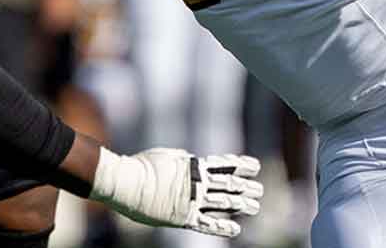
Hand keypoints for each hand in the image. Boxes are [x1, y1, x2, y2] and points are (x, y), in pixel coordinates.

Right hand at [90, 147, 261, 237]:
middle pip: (229, 185)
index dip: (241, 166)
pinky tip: (236, 229)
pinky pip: (207, 225)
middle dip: (246, 188)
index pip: (223, 165)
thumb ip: (180, 156)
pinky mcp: (183, 217)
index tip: (255, 167)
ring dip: (241, 206)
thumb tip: (190, 156)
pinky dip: (222, 227)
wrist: (126, 183)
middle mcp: (197, 184)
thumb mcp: (165, 154)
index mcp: (193, 166)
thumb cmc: (141, 166)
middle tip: (259, 191)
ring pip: (224, 204)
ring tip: (255, 208)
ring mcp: (191, 201)